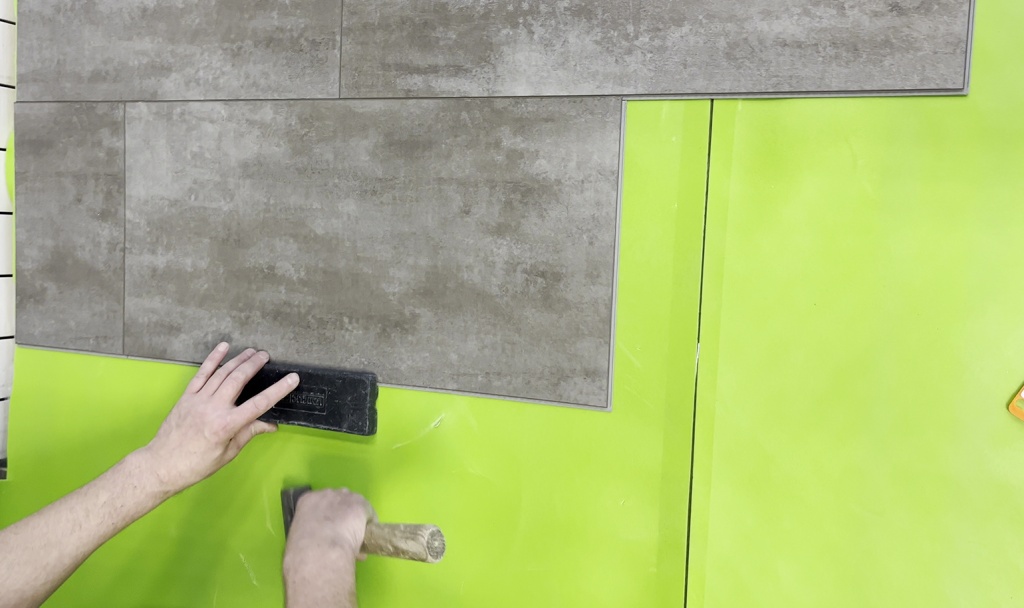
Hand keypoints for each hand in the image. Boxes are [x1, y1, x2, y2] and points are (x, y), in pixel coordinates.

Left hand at [140, 343, 298, 494]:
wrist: (162, 465)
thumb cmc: (197, 465)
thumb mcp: (227, 453)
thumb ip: (248, 434)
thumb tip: (269, 425)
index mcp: (227, 425)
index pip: (259, 404)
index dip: (278, 390)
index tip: (292, 378)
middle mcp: (214, 408)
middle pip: (239, 380)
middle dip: (254, 365)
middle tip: (266, 356)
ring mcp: (199, 399)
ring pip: (222, 373)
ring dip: (239, 360)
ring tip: (252, 351)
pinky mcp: (187, 396)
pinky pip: (202, 373)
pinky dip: (213, 358)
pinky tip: (223, 347)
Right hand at [284, 489, 374, 570]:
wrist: (319, 551)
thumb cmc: (304, 550)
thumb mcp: (300, 537)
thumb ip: (311, 533)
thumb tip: (322, 543)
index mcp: (307, 501)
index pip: (320, 502)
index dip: (328, 515)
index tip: (330, 527)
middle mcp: (326, 494)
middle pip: (339, 499)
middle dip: (343, 513)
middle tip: (345, 531)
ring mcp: (344, 497)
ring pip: (355, 504)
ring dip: (357, 517)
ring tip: (359, 534)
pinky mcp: (360, 504)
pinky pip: (368, 511)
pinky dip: (370, 522)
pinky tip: (369, 535)